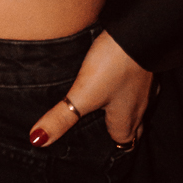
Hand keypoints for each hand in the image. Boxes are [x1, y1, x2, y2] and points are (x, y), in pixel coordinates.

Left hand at [28, 30, 152, 149]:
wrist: (139, 32)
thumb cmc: (114, 67)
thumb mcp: (83, 94)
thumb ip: (61, 118)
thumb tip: (38, 140)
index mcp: (126, 121)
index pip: (123, 145)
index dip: (110, 149)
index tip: (95, 150)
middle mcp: (139, 108)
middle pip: (130, 128)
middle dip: (115, 130)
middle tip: (95, 129)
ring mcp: (144, 88)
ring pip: (133, 106)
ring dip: (119, 108)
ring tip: (99, 105)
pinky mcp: (142, 68)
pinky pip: (134, 85)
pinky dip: (123, 86)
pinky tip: (109, 77)